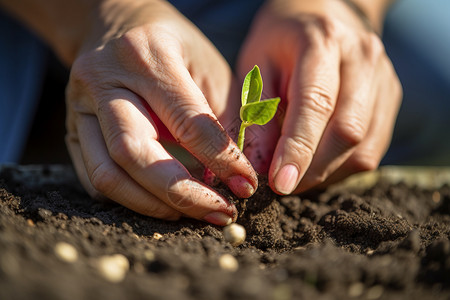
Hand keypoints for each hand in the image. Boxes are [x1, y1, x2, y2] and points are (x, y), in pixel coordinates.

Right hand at [65, 0, 256, 225]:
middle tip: (220, 213)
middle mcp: (106, 80)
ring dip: (153, 205)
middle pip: (134, 153)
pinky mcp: (71, 130)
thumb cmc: (172, 47)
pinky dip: (130, 198)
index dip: (220, 160)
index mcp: (148, 56)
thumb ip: (220, 120)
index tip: (246, 185)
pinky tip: (160, 201)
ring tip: (191, 213)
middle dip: (183, 194)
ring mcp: (80, 107)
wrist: (116, 25)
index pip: (186, 120)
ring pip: (108, 174)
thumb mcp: (208, 68)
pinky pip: (93, 178)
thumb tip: (232, 178)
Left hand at [237, 0, 401, 193]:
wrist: (323, 15)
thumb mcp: (254, 68)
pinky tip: (318, 162)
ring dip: (326, 172)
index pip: (316, 104)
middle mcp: (362, 59)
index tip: (280, 184)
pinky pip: (371, 149)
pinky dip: (341, 166)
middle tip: (282, 184)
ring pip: (363, 148)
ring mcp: (383, 80)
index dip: (299, 150)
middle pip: (347, 132)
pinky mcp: (390, 100)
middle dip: (312, 169)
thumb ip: (256, 116)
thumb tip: (259, 168)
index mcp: (322, 43)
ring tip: (297, 173)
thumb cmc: (279, 43)